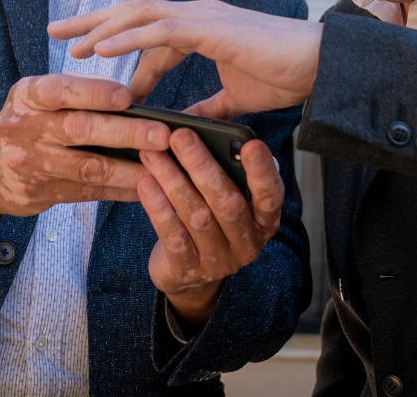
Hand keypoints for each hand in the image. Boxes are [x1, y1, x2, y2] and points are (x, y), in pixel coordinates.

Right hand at [0, 74, 171, 220]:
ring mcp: (32, 165)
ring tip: (161, 167)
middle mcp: (25, 128)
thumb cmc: (30, 122)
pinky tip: (145, 188)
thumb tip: (132, 96)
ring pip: (88, 168)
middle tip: (162, 135)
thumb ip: (78, 91)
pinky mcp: (42, 194)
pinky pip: (89, 193)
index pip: (60, 90)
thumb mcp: (39, 96)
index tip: (127, 97)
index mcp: (27, 95)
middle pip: (79, 130)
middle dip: (125, 132)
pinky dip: (119, 190)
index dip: (94, 93)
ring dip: (129, 168)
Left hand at [48, 0, 322, 118]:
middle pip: (132, 13)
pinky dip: (127, 38)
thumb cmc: (284, 76)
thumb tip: (185, 122)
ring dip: (101, 27)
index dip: (118, 47)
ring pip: (139, 15)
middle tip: (56, 32)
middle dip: (93, 23)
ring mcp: (202, 17)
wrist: (317, 66)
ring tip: (68, 41)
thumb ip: (207, 105)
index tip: (88, 63)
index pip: (148, 32)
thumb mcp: (234, 97)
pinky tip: (101, 49)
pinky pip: (159, 30)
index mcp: (200, 29)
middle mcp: (196, 16)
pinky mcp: (210, 28)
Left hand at [138, 128, 284, 327]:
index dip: (262, 171)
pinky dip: (158, 207)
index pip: (270, 195)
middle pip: (227, 202)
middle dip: (202, 165)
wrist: (192, 279)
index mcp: (264, 221)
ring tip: (153, 154)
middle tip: (180, 136)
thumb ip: (232, 174)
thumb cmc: (213, 225)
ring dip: (173, 180)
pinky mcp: (188, 270)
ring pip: (196, 216)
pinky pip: (173, 236)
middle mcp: (246, 242)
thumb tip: (223, 137)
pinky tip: (146, 183)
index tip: (251, 144)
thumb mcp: (230, 202)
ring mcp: (218, 260)